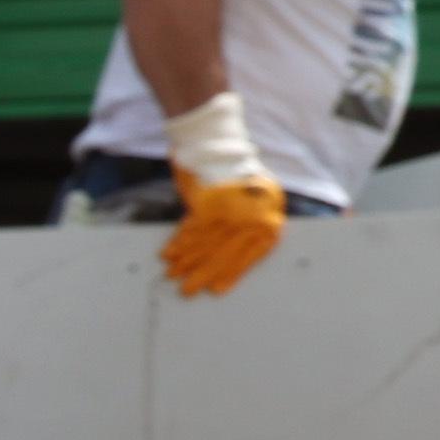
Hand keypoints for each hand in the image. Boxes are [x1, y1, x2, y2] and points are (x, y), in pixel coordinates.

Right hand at [162, 177, 285, 297]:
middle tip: (187, 291)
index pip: (247, 257)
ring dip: (186, 261)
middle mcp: (250, 220)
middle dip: (202, 274)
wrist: (221, 148)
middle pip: (223, 254)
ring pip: (204, 244)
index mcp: (268, 221)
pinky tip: (170, 254)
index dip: (230, 275)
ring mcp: (228, 213)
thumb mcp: (260, 201)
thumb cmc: (243, 176)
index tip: (216, 290)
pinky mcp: (206, 205)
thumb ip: (253, 226)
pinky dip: (179, 243)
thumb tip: (238, 257)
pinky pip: (190, 230)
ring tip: (173, 274)